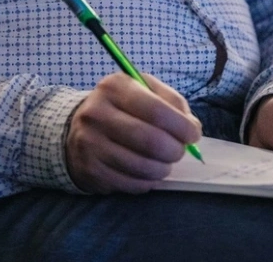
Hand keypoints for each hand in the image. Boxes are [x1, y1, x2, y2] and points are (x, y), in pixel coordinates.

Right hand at [65, 72, 201, 193]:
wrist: (78, 128)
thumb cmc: (121, 107)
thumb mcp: (143, 90)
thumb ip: (171, 101)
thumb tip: (192, 127)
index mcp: (114, 87)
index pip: (156, 111)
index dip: (181, 126)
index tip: (193, 134)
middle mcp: (97, 114)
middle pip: (151, 141)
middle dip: (175, 150)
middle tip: (180, 151)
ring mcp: (91, 145)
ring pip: (143, 167)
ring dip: (163, 168)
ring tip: (165, 162)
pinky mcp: (91, 172)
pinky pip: (132, 184)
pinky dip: (148, 181)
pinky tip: (148, 172)